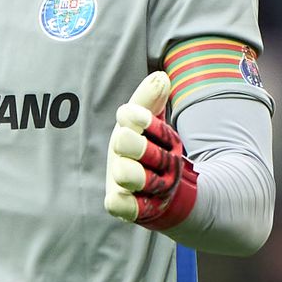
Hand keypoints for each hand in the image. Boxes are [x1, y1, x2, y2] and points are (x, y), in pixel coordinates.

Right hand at [104, 71, 197, 230]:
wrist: (165, 190)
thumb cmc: (155, 151)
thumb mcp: (156, 125)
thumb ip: (154, 100)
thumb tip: (161, 76)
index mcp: (126, 129)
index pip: (128, 115)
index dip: (142, 116)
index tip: (149, 119)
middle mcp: (119, 153)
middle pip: (124, 140)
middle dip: (146, 147)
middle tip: (160, 156)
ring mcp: (118, 179)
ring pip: (125, 172)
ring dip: (147, 176)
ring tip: (161, 180)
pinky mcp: (120, 205)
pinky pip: (116, 203)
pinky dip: (127, 202)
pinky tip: (142, 199)